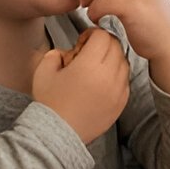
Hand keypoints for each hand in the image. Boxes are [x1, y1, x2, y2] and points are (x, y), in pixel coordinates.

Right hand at [32, 27, 129, 142]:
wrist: (58, 134)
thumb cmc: (50, 103)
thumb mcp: (44, 71)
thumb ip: (56, 53)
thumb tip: (69, 51)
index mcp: (90, 65)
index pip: (102, 36)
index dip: (91, 34)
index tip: (81, 42)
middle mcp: (109, 76)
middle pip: (115, 46)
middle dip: (102, 44)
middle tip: (87, 54)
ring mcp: (118, 90)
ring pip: (123, 62)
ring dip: (111, 59)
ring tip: (93, 69)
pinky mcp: (122, 102)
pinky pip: (125, 79)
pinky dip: (116, 75)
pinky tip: (99, 83)